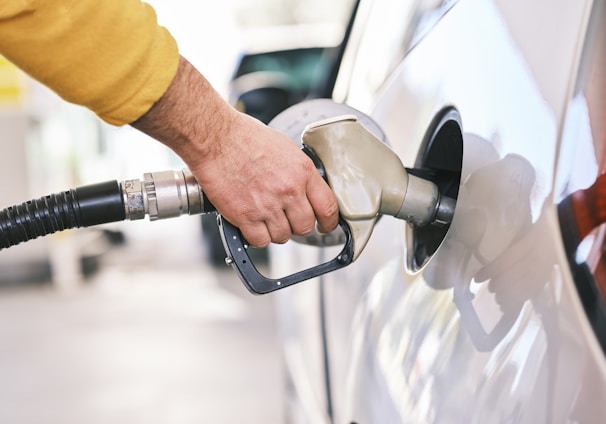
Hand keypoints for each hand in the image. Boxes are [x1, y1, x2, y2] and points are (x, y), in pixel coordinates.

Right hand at [132, 56, 338, 246]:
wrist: (215, 138)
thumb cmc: (244, 137)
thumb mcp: (284, 148)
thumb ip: (298, 172)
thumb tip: (305, 189)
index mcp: (302, 171)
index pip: (328, 208)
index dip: (328, 223)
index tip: (325, 227)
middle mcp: (289, 190)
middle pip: (305, 227)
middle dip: (297, 226)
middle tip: (286, 219)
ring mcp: (267, 205)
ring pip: (282, 236)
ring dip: (274, 231)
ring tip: (263, 217)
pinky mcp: (245, 216)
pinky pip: (260, 241)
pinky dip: (255, 237)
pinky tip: (251, 224)